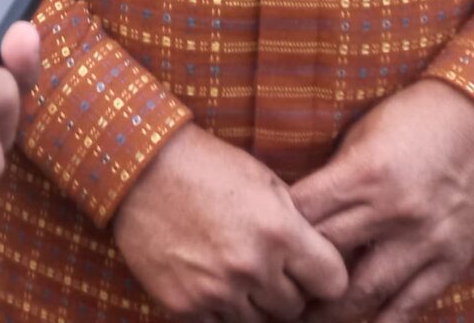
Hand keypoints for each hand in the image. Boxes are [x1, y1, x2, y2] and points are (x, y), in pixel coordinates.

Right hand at [113, 124, 348, 320]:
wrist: (140, 167)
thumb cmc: (208, 166)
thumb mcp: (265, 182)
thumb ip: (296, 223)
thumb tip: (320, 257)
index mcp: (280, 232)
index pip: (333, 283)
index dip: (324, 275)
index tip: (312, 269)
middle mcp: (252, 267)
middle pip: (294, 307)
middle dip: (287, 289)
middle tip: (267, 267)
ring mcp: (217, 290)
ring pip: (259, 321)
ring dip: (254, 303)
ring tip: (236, 271)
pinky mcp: (184, 306)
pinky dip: (220, 308)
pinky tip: (210, 280)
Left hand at [290, 80, 473, 322]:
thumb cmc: (416, 118)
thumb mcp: (364, 134)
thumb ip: (335, 177)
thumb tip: (296, 212)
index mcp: (364, 174)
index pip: (303, 215)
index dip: (277, 232)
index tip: (261, 244)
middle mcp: (393, 212)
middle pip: (326, 258)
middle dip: (294, 277)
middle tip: (272, 289)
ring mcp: (424, 242)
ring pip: (364, 294)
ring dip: (329, 313)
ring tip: (305, 319)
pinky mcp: (450, 261)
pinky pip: (410, 305)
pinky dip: (381, 322)